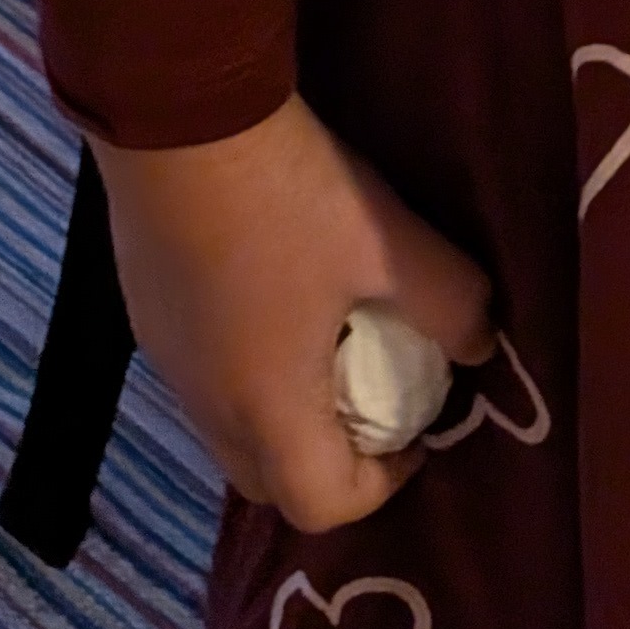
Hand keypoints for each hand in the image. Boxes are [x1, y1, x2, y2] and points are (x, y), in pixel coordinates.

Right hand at [93, 94, 495, 530]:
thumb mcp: (391, 246)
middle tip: (380, 396)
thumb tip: (481, 345)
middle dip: (333, 462)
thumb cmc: (290, 201)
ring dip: (289, 416)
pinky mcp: (148, 317)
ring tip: (335, 343)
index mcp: (265, 409)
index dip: (384, 485)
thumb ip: (452, 303)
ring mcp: (168, 363)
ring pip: (232, 431)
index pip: (321, 505)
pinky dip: (252, 373)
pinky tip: (282, 299)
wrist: (182, 122)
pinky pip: (207, 381)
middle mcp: (206, 406)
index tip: (422, 430)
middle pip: (270, 482)